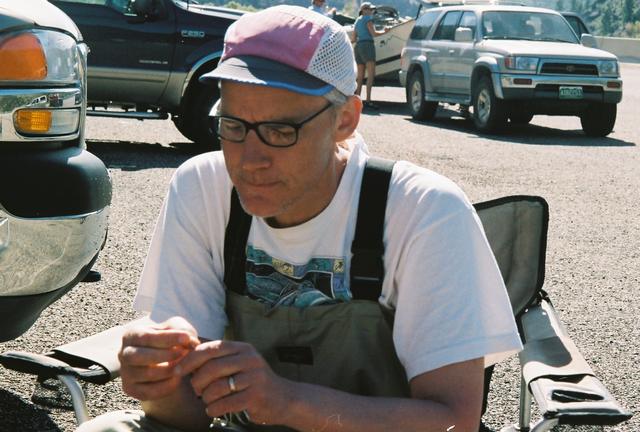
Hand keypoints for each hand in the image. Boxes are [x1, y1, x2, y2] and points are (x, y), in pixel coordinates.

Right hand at [118, 316, 199, 400]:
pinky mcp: (130, 389)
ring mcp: (125, 372)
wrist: (167, 360)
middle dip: (163, 355)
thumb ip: (182, 330)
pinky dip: (165, 387)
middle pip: (137, 356)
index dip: (167, 338)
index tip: (186, 338)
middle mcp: (123, 353)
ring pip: (143, 375)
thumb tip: (188, 341)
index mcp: (132, 335)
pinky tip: (177, 379)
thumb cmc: (170, 340)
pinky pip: (146, 392)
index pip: (146, 336)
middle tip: (182, 353)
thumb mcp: (176, 328)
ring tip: (182, 367)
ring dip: (167, 371)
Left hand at [179, 340, 293, 424]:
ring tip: (207, 401)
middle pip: (211, 368)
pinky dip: (214, 409)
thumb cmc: (254, 381)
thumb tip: (185, 358)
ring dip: (205, 398)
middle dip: (197, 381)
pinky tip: (214, 410)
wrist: (284, 398)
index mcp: (243, 348)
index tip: (178, 370)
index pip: (211, 349)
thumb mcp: (239, 363)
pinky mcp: (256, 396)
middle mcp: (250, 359)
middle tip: (195, 391)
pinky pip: (225, 404)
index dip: (190, 359)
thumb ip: (217, 359)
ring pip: (216, 388)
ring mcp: (254, 377)